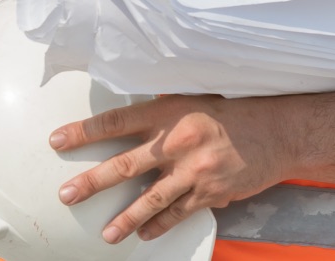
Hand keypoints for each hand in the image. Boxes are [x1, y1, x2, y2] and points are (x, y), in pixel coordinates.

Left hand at [50, 94, 297, 243]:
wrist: (277, 132)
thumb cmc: (231, 111)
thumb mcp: (191, 100)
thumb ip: (159, 113)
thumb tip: (124, 123)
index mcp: (169, 113)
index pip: (117, 121)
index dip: (85, 131)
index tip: (57, 141)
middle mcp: (178, 141)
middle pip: (126, 164)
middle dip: (93, 182)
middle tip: (67, 195)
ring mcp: (195, 171)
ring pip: (151, 199)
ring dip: (126, 218)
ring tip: (106, 234)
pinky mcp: (211, 193)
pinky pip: (179, 213)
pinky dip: (160, 225)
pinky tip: (145, 235)